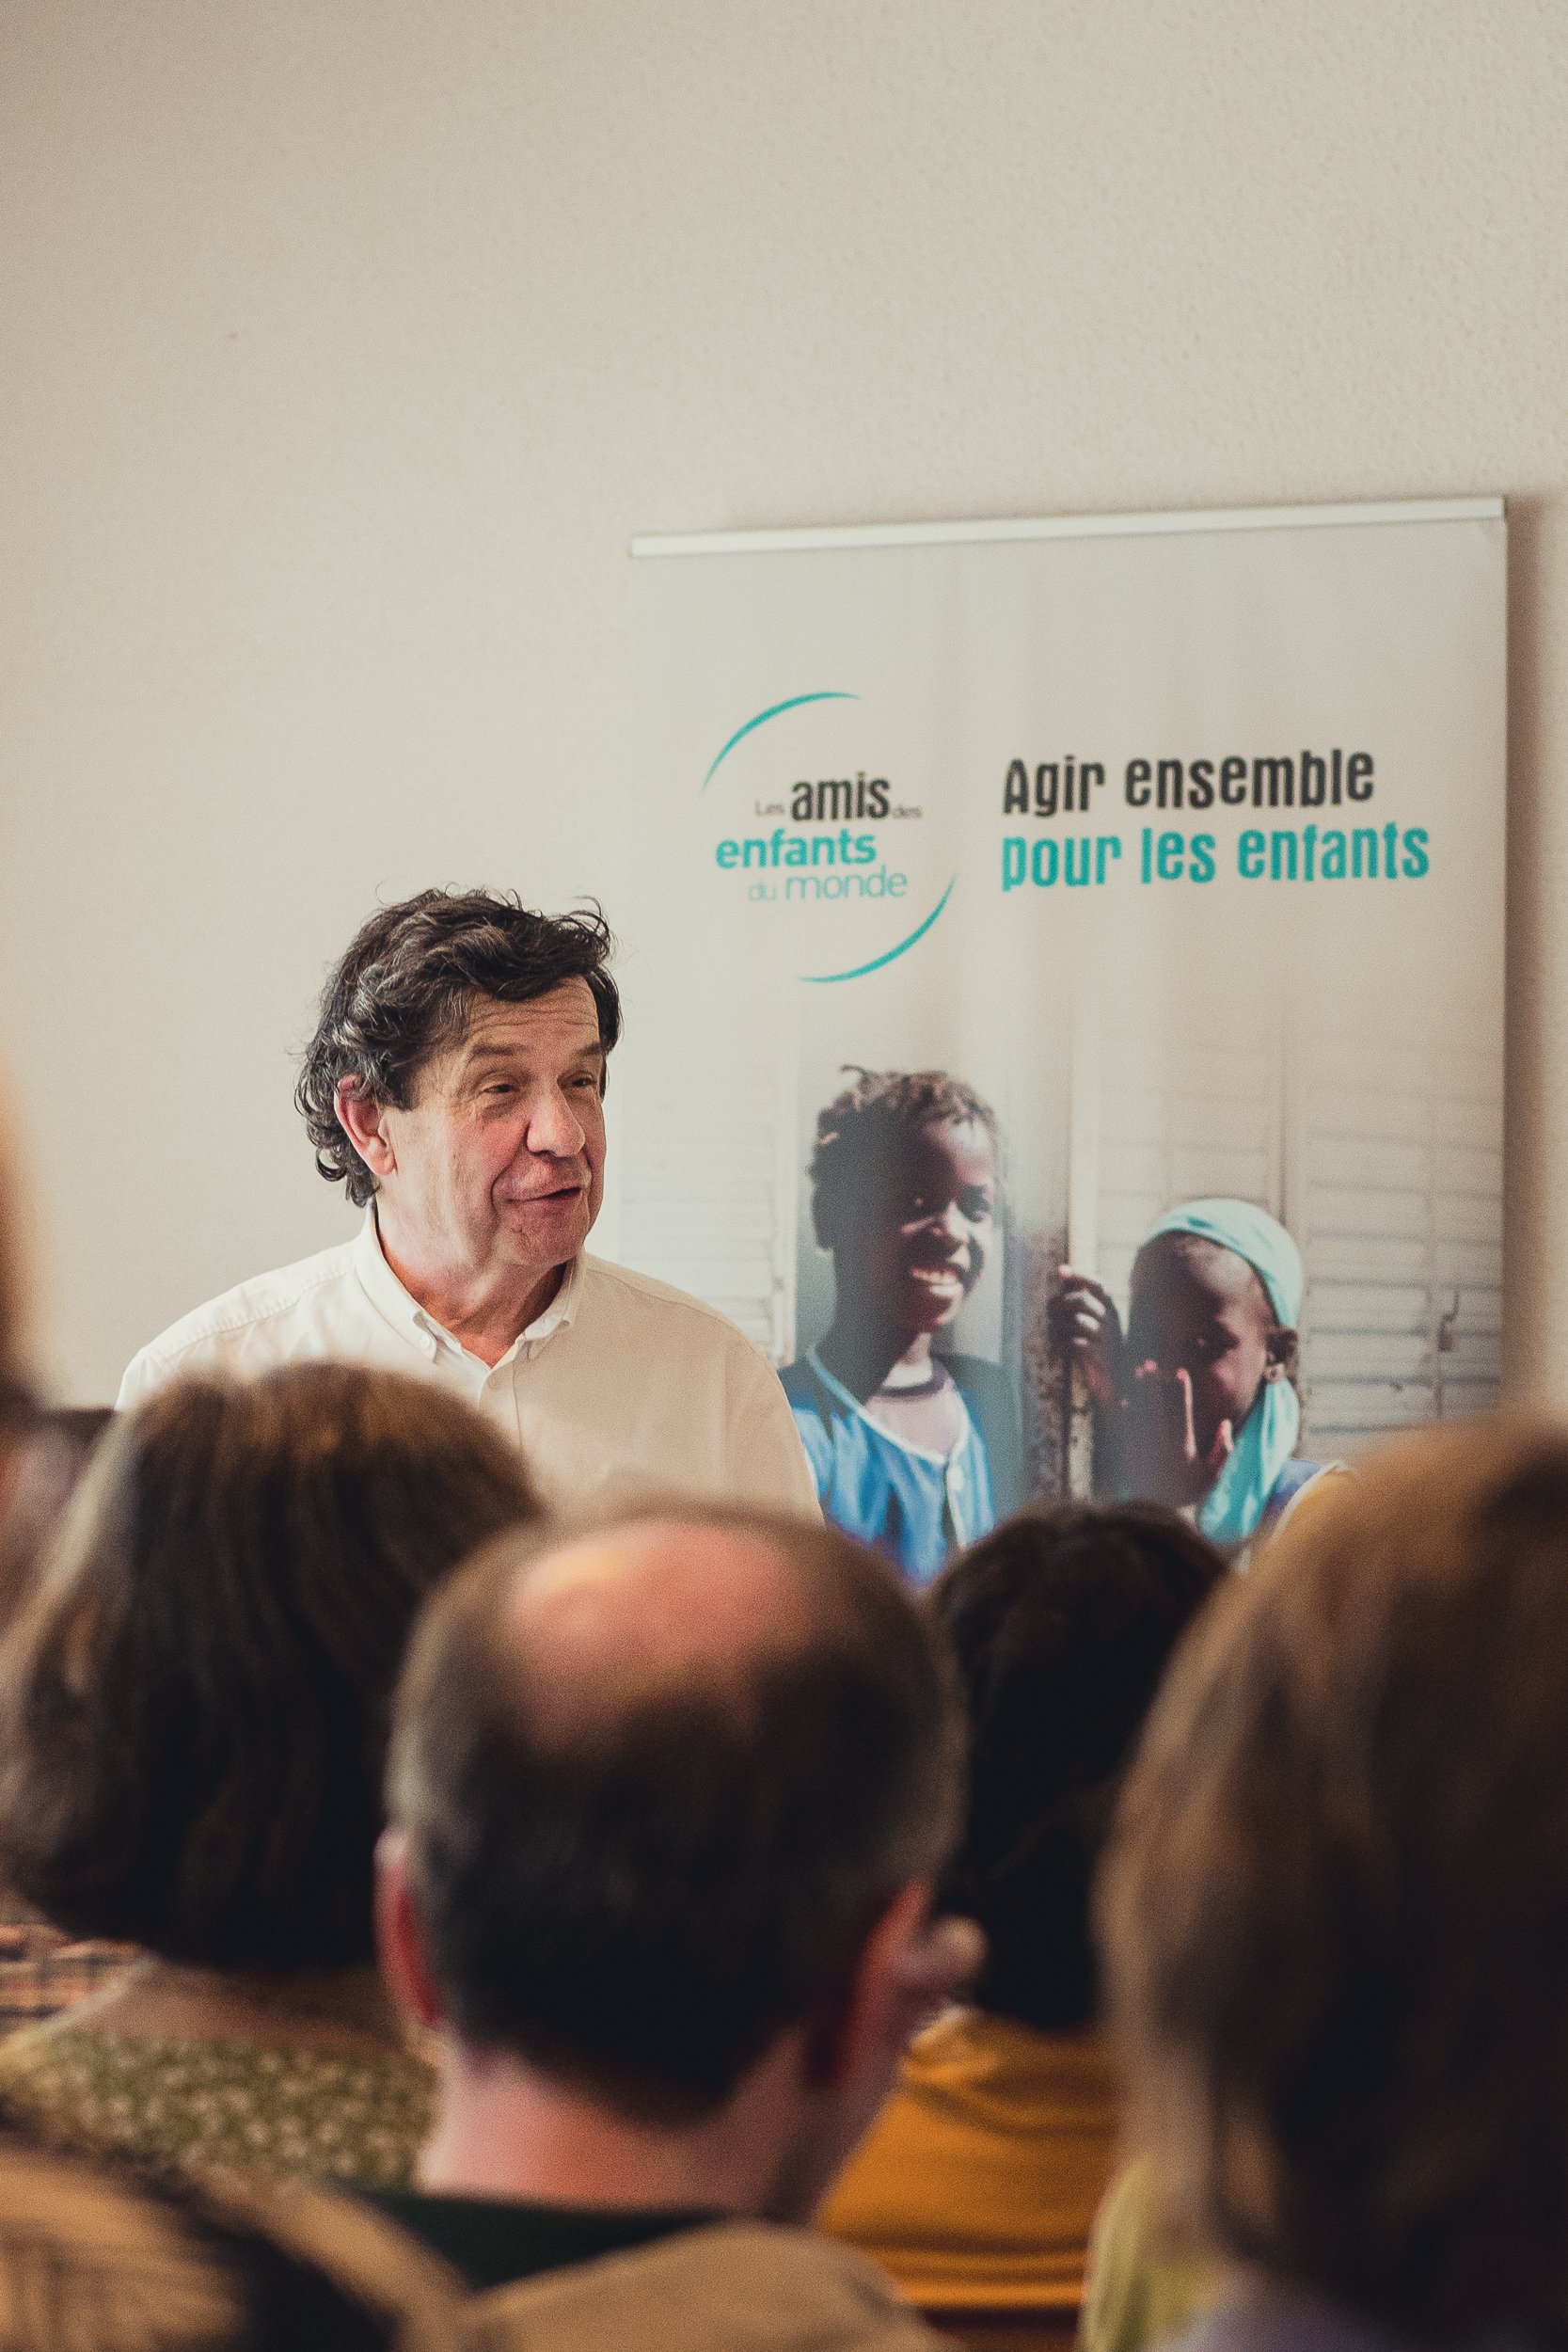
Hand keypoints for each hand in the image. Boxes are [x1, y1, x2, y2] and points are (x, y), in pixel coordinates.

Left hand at [1050, 1268, 1122, 1409]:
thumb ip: (1080, 1298)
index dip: (1080, 1276)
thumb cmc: (1098, 1348)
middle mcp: (1111, 1322)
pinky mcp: (1098, 1356)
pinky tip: (1058, 1347)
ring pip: (1076, 1322)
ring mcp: (1106, 1339)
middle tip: (1049, 1311)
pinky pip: (1074, 1343)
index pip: (1098, 1286)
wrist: (1115, 1384)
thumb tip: (1063, 1271)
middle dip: (1059, 1303)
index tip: (1061, 1270)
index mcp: (1110, 1310)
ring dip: (1057, 1325)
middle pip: (1081, 1301)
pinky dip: (1061, 1343)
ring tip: (1053, 1331)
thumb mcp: (1094, 1322)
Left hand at [1124, 1361, 1232, 1508]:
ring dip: (1138, 1391)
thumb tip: (1226, 1424)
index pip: (1181, 1415)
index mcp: (1181, 1450)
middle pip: (1154, 1409)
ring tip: (1139, 1370)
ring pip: (1138, 1414)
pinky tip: (1126, 1396)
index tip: (1180, 1372)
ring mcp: (1141, 1449)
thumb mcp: (1211, 1476)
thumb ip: (1222, 1451)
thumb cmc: (1188, 1490)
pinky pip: (1126, 1427)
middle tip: (1150, 1364)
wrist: (1157, 1511)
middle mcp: (1159, 1447)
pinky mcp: (1128, 1453)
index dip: (1181, 1392)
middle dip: (1152, 1385)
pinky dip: (1126, 1412)